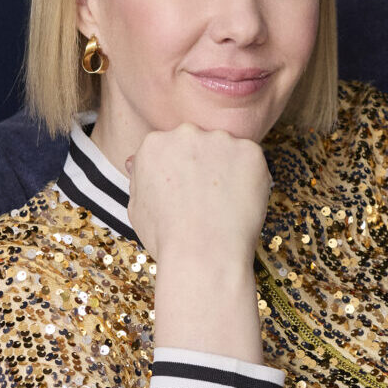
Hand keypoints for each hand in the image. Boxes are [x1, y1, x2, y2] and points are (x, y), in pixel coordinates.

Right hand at [125, 123, 270, 266]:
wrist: (203, 254)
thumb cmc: (167, 238)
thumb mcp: (137, 207)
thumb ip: (139, 179)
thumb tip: (135, 162)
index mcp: (154, 143)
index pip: (172, 150)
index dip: (182, 176)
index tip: (187, 196)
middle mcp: (185, 133)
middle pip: (200, 146)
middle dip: (205, 168)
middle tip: (208, 202)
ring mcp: (220, 140)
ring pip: (228, 152)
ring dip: (229, 172)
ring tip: (224, 206)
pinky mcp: (250, 151)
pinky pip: (253, 162)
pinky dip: (251, 180)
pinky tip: (241, 204)